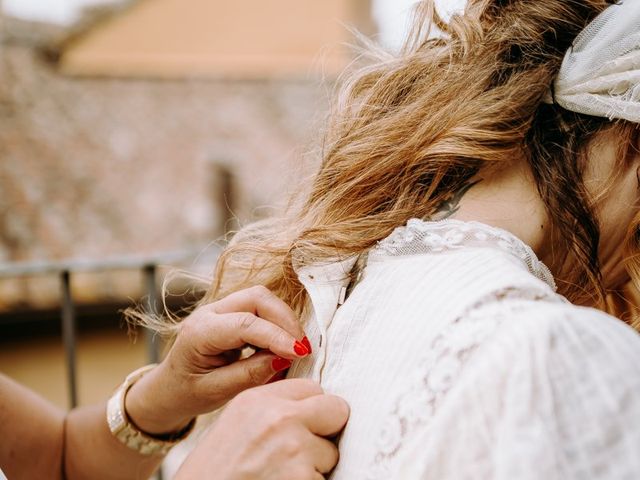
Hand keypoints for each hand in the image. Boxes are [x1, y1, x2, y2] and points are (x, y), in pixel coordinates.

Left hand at [125, 286, 311, 433]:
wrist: (169, 388)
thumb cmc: (188, 392)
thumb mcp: (215, 392)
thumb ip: (248, 375)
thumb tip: (283, 359)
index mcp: (199, 332)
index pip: (245, 324)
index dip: (277, 336)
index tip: (300, 352)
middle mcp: (210, 312)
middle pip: (257, 297)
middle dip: (285, 319)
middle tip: (302, 349)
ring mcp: (222, 308)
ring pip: (262, 298)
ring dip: (284, 320)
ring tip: (295, 349)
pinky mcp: (233, 311)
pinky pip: (262, 308)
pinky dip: (278, 323)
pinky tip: (283, 346)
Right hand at [175, 379, 349, 479]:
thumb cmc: (213, 473)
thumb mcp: (237, 424)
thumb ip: (271, 410)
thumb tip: (309, 408)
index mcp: (258, 399)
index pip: (312, 387)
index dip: (311, 409)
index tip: (303, 424)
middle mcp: (279, 418)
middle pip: (335, 409)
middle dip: (326, 429)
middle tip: (304, 449)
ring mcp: (294, 448)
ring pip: (331, 451)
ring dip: (315, 465)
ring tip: (281, 473)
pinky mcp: (303, 477)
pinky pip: (324, 479)